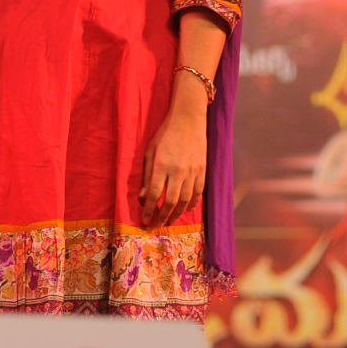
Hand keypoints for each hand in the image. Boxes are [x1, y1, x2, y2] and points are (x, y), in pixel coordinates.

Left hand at [139, 109, 205, 228]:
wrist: (188, 121)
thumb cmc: (165, 134)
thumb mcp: (149, 151)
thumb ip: (147, 175)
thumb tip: (144, 197)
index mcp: (162, 166)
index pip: (155, 194)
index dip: (149, 210)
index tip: (145, 220)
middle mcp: (178, 171)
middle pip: (170, 202)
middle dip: (162, 217)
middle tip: (155, 226)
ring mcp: (192, 172)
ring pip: (185, 200)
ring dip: (176, 214)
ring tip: (168, 221)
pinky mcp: (202, 171)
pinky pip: (198, 192)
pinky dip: (191, 204)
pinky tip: (185, 210)